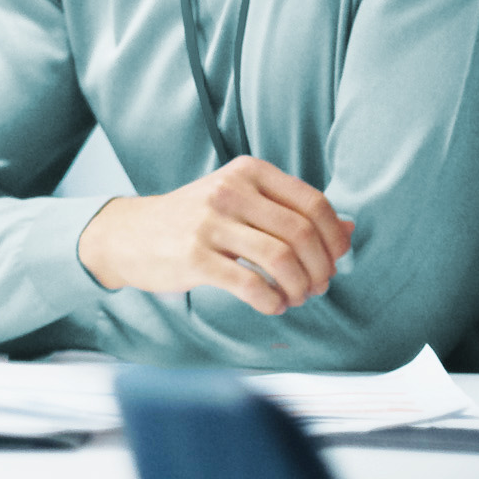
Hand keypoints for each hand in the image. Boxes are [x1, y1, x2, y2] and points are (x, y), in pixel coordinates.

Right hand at [78, 157, 354, 314]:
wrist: (129, 234)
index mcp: (249, 172)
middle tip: (318, 285)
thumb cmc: (195, 220)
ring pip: (280, 258)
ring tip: (295, 297)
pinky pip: (249, 284)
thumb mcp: (242, 202)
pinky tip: (272, 306)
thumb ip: (291, 212)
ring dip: (299, 287)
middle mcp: (230, 191)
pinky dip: (271, 301)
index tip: (335, 260)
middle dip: (320, 267)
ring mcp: (209, 223)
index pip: (313, 204)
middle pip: (301, 233)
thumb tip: (349, 230)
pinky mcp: (193, 256)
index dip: (334, 238)